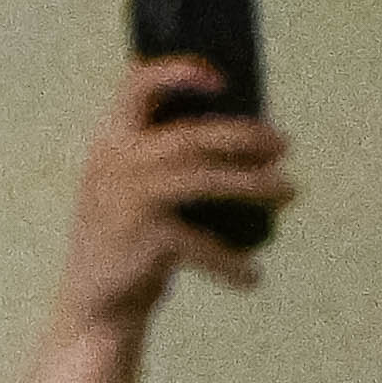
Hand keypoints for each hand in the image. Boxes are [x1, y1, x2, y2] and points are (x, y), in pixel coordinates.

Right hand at [61, 60, 295, 324]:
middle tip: (283, 146)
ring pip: (208, 180)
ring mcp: (129, 202)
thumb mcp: (137, 189)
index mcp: (111, 142)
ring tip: (289, 193)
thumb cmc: (128, 240)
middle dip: (247, 137)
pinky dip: (231, 261)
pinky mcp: (144, 240)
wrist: (92, 309)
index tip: (221, 79)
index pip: (136, 86)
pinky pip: (202, 243)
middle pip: (195, 135)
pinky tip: (251, 276)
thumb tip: (253, 131)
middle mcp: (115, 165)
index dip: (178, 72)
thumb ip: (172, 157)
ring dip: (257, 185)